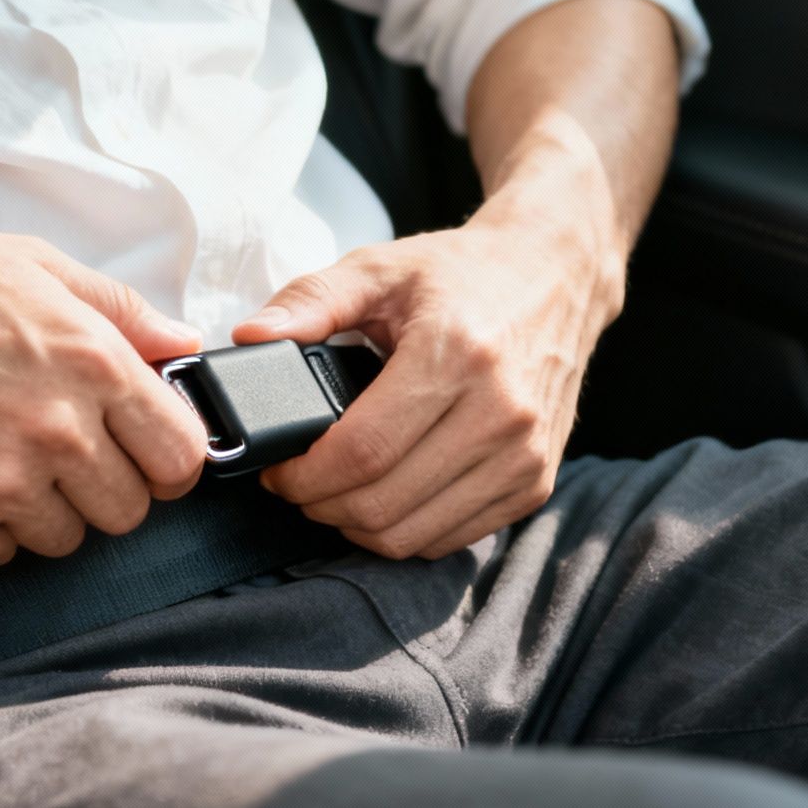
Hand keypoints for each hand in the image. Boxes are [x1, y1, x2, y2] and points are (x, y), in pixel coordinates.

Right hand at [0, 212, 208, 566]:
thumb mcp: (29, 265)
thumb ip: (119, 310)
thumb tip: (180, 344)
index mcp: (90, 361)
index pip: (182, 457)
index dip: (167, 458)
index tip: (143, 452)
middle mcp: (53, 429)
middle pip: (129, 511)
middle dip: (102, 485)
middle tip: (57, 449)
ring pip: (65, 540)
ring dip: (41, 507)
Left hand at [232, 180, 624, 559]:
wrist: (557, 276)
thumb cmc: (462, 273)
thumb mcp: (379, 268)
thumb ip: (308, 301)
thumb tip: (250, 339)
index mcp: (458, 354)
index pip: (363, 452)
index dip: (305, 477)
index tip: (278, 472)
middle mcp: (502, 411)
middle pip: (384, 503)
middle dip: (321, 506)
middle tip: (298, 484)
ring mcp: (525, 454)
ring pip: (414, 534)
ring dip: (358, 527)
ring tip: (334, 492)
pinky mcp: (536, 482)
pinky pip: (451, 539)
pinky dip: (405, 532)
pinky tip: (383, 497)